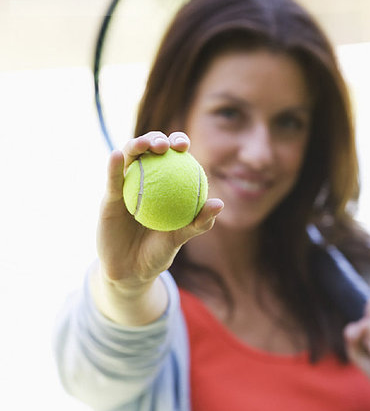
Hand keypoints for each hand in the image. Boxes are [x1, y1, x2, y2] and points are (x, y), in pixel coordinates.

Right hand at [96, 131, 223, 288]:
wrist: (131, 271)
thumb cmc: (158, 252)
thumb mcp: (180, 237)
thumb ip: (199, 222)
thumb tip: (219, 203)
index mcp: (165, 184)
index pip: (172, 158)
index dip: (177, 144)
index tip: (184, 145)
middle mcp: (145, 180)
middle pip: (149, 152)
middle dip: (157, 138)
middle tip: (165, 145)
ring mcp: (126, 186)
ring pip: (129, 159)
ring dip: (136, 145)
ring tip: (144, 144)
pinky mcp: (109, 198)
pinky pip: (113, 179)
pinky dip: (114, 166)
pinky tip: (116, 156)